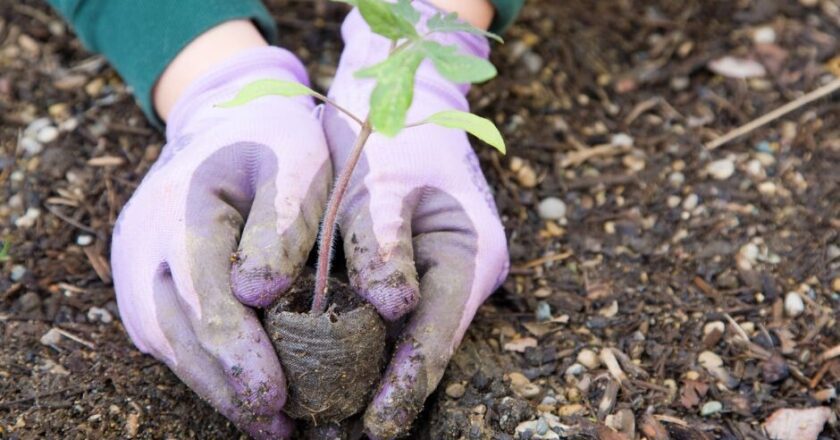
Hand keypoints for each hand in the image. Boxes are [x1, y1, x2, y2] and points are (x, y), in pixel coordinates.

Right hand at [111, 47, 329, 438]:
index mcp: (184, 206)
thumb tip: (258, 295)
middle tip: (277, 429)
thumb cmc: (274, 140)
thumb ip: (284, 223)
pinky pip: (166, 333)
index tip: (275, 397)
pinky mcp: (142, 280)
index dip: (239, 352)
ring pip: (167, 341)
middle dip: (228, 386)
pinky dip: (203, 366)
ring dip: (214, 387)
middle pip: (178, 331)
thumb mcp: (297, 163)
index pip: (205, 295)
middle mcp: (144, 241)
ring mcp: (135, 263)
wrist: (225, 117)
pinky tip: (241, 390)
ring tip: (266, 424)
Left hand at [323, 3, 508, 436]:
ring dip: (369, 374)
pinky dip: (359, 343)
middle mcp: (462, 272)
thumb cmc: (393, 131)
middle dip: (385, 391)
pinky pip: (387, 317)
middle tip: (336, 432)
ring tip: (326, 418)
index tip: (375, 426)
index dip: (408, 383)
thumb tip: (392, 309)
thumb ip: (384, 243)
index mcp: (471, 253)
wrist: (399, 92)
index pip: (438, 334)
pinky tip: (323, 367)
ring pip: (405, 337)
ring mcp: (439, 273)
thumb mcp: (383, 181)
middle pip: (425, 346)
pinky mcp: (412, 269)